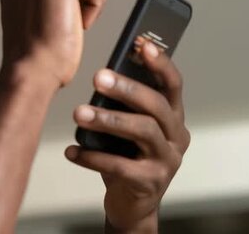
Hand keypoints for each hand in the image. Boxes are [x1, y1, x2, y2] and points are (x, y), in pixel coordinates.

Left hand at [65, 41, 190, 231]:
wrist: (132, 204)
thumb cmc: (129, 157)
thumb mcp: (131, 128)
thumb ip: (126, 106)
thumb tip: (104, 77)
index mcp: (174, 118)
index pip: (173, 85)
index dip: (160, 64)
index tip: (142, 44)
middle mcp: (176, 137)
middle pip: (156, 106)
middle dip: (127, 89)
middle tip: (98, 77)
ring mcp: (166, 161)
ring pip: (141, 132)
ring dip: (107, 120)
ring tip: (78, 114)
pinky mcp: (150, 183)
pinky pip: (120, 166)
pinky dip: (92, 157)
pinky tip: (72, 151)